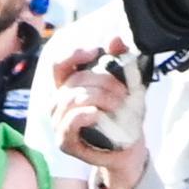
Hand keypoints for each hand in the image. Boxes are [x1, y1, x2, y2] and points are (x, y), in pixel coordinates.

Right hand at [47, 47, 143, 182]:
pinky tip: (97, 114)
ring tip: (119, 104)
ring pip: (71, 100)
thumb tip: (116, 39)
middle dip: (102, 81)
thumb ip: (120, 62)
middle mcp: (59, 102)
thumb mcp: (126, 85)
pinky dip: (85, 114)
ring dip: (99, 98)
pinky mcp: (64, 141)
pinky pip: (70, 122)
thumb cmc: (123, 116)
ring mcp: (59, 122)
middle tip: (124, 91)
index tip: (96, 51)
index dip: (73, 54)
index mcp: (68, 86)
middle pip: (73, 81)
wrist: (129, 148)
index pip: (60, 64)